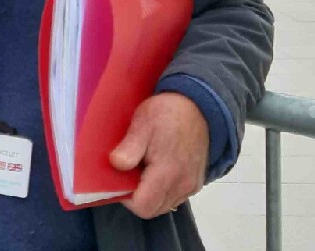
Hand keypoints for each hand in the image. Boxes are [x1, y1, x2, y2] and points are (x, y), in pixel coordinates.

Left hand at [109, 92, 208, 218]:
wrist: (198, 106)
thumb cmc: (166, 114)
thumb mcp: (142, 124)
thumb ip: (129, 148)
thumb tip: (116, 165)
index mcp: (167, 173)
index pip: (144, 206)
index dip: (127, 199)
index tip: (120, 180)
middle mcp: (183, 185)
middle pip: (153, 209)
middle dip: (138, 197)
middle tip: (130, 174)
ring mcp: (192, 185)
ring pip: (164, 205)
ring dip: (151, 194)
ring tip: (143, 170)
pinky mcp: (196, 182)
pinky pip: (176, 197)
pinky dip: (163, 191)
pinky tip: (157, 171)